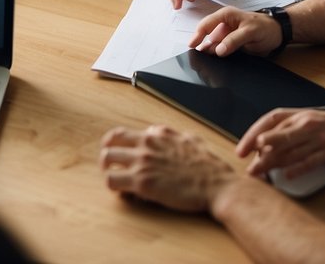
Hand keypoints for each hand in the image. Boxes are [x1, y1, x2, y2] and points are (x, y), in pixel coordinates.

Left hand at [100, 124, 235, 212]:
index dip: (120, 146)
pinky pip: (112, 181)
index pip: (125, 132)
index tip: (122, 155)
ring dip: (107, 170)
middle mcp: (147, 144)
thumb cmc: (209, 167)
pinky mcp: (142, 182)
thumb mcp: (191, 139)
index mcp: (158, 134)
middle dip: (108, 154)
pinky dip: (114, 187)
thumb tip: (157, 131)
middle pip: (110, 141)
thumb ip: (171, 134)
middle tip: (111, 166)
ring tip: (115, 180)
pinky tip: (125, 194)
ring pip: (106, 159)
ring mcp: (143, 162)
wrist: (218, 186)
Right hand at [189, 6, 282, 56]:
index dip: (197, 35)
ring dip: (210, 55)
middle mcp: (223, 25)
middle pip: (207, 37)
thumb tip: (218, 50)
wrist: (278, 34)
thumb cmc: (266, 27)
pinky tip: (216, 64)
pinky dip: (217, 58)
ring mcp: (226, 36)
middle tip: (199, 61)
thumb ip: (234, 40)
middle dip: (202, 48)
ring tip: (207, 66)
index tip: (191, 46)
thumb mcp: (251, 32)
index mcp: (225, 16)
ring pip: (213, 46)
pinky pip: (220, 52)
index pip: (205, 25)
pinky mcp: (230, 45)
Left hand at [237, 109, 324, 178]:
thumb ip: (283, 132)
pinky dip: (298, 168)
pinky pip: (312, 161)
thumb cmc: (324, 125)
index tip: (241, 151)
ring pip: (292, 152)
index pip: (268, 122)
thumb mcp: (302, 121)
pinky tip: (287, 175)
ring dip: (274, 165)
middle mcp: (306, 125)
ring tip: (260, 175)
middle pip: (278, 140)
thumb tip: (261, 150)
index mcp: (296, 115)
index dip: (252, 135)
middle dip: (261, 156)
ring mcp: (319, 138)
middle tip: (249, 169)